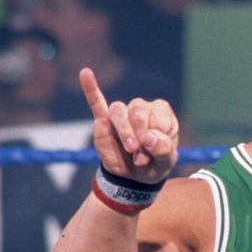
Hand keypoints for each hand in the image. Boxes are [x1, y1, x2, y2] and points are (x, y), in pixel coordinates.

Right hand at [81, 68, 178, 183]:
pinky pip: (97, 103)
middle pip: (139, 112)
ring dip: (125, 130)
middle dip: (140, 136)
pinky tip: (86, 74)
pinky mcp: (104, 122)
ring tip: (131, 148)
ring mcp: (123, 115)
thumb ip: (163, 150)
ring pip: (119, 111)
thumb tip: (149, 138)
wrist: (133, 178)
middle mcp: (143, 110)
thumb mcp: (166, 163)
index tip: (155, 154)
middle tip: (141, 157)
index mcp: (162, 115)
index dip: (156, 135)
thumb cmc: (154, 165)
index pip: (159, 115)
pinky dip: (91, 89)